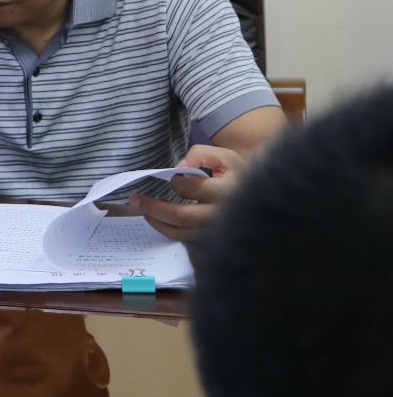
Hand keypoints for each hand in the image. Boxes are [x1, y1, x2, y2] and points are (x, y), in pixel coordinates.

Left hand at [128, 144, 248, 239]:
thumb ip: (201, 154)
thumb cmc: (239, 174)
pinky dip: (168, 231)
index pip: (192, 189)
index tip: (173, 179)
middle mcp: (222, 215)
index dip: (177, 183)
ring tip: (142, 210)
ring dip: (157, 221)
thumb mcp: (225, 156)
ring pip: (181, 232)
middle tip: (135, 199)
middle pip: (182, 216)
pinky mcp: (213, 241)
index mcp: (228, 191)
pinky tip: (158, 220)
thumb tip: (180, 166)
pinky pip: (186, 241)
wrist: (263, 199)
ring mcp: (217, 232)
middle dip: (154, 208)